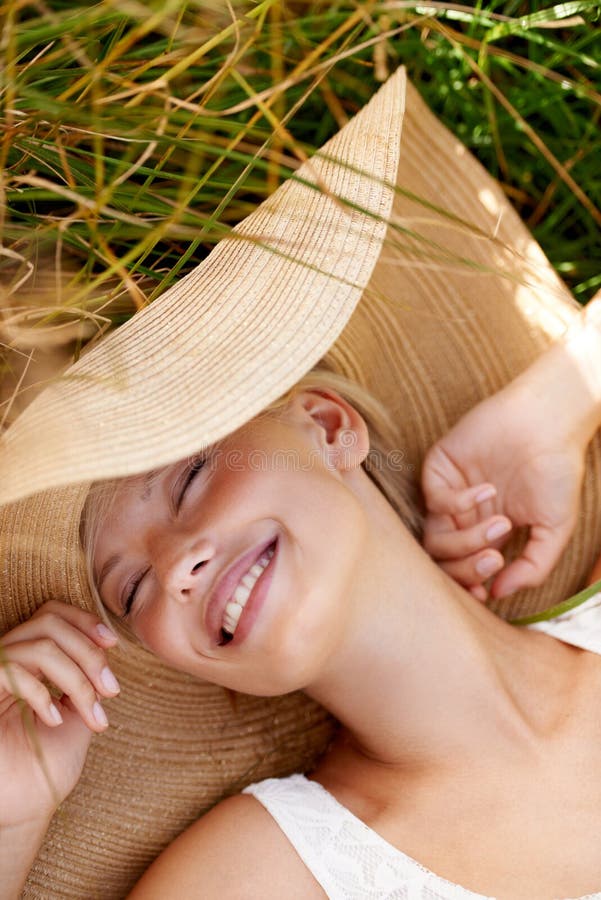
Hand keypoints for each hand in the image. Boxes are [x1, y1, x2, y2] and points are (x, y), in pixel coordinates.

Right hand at [0, 601, 118, 829]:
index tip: (113, 644)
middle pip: (49, 623)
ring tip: (92, 714)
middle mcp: (6, 662)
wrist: (23, 809)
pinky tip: (55, 719)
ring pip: (40, 647)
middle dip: (89, 653)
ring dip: (78, 679)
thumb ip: (88, 677)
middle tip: (111, 690)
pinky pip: (11, 671)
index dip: (84, 620)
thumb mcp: (79, 712)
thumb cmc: (48, 766)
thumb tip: (104, 647)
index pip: (52, 613)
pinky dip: (43, 692)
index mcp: (29, 661)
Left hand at [422, 373, 586, 599]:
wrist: (550, 423)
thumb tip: (498, 592)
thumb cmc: (556, 470)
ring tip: (500, 525)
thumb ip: (533, 566)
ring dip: (465, 541)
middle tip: (495, 560)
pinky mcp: (439, 468)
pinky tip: (488, 491)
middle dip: (466, 568)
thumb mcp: (554, 527)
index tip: (485, 593)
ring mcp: (449, 492)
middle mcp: (464, 515)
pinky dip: (458, 503)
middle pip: (443, 559)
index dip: (468, 585)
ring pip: (434, 536)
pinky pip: (433, 500)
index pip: (462, 569)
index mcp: (486, 531)